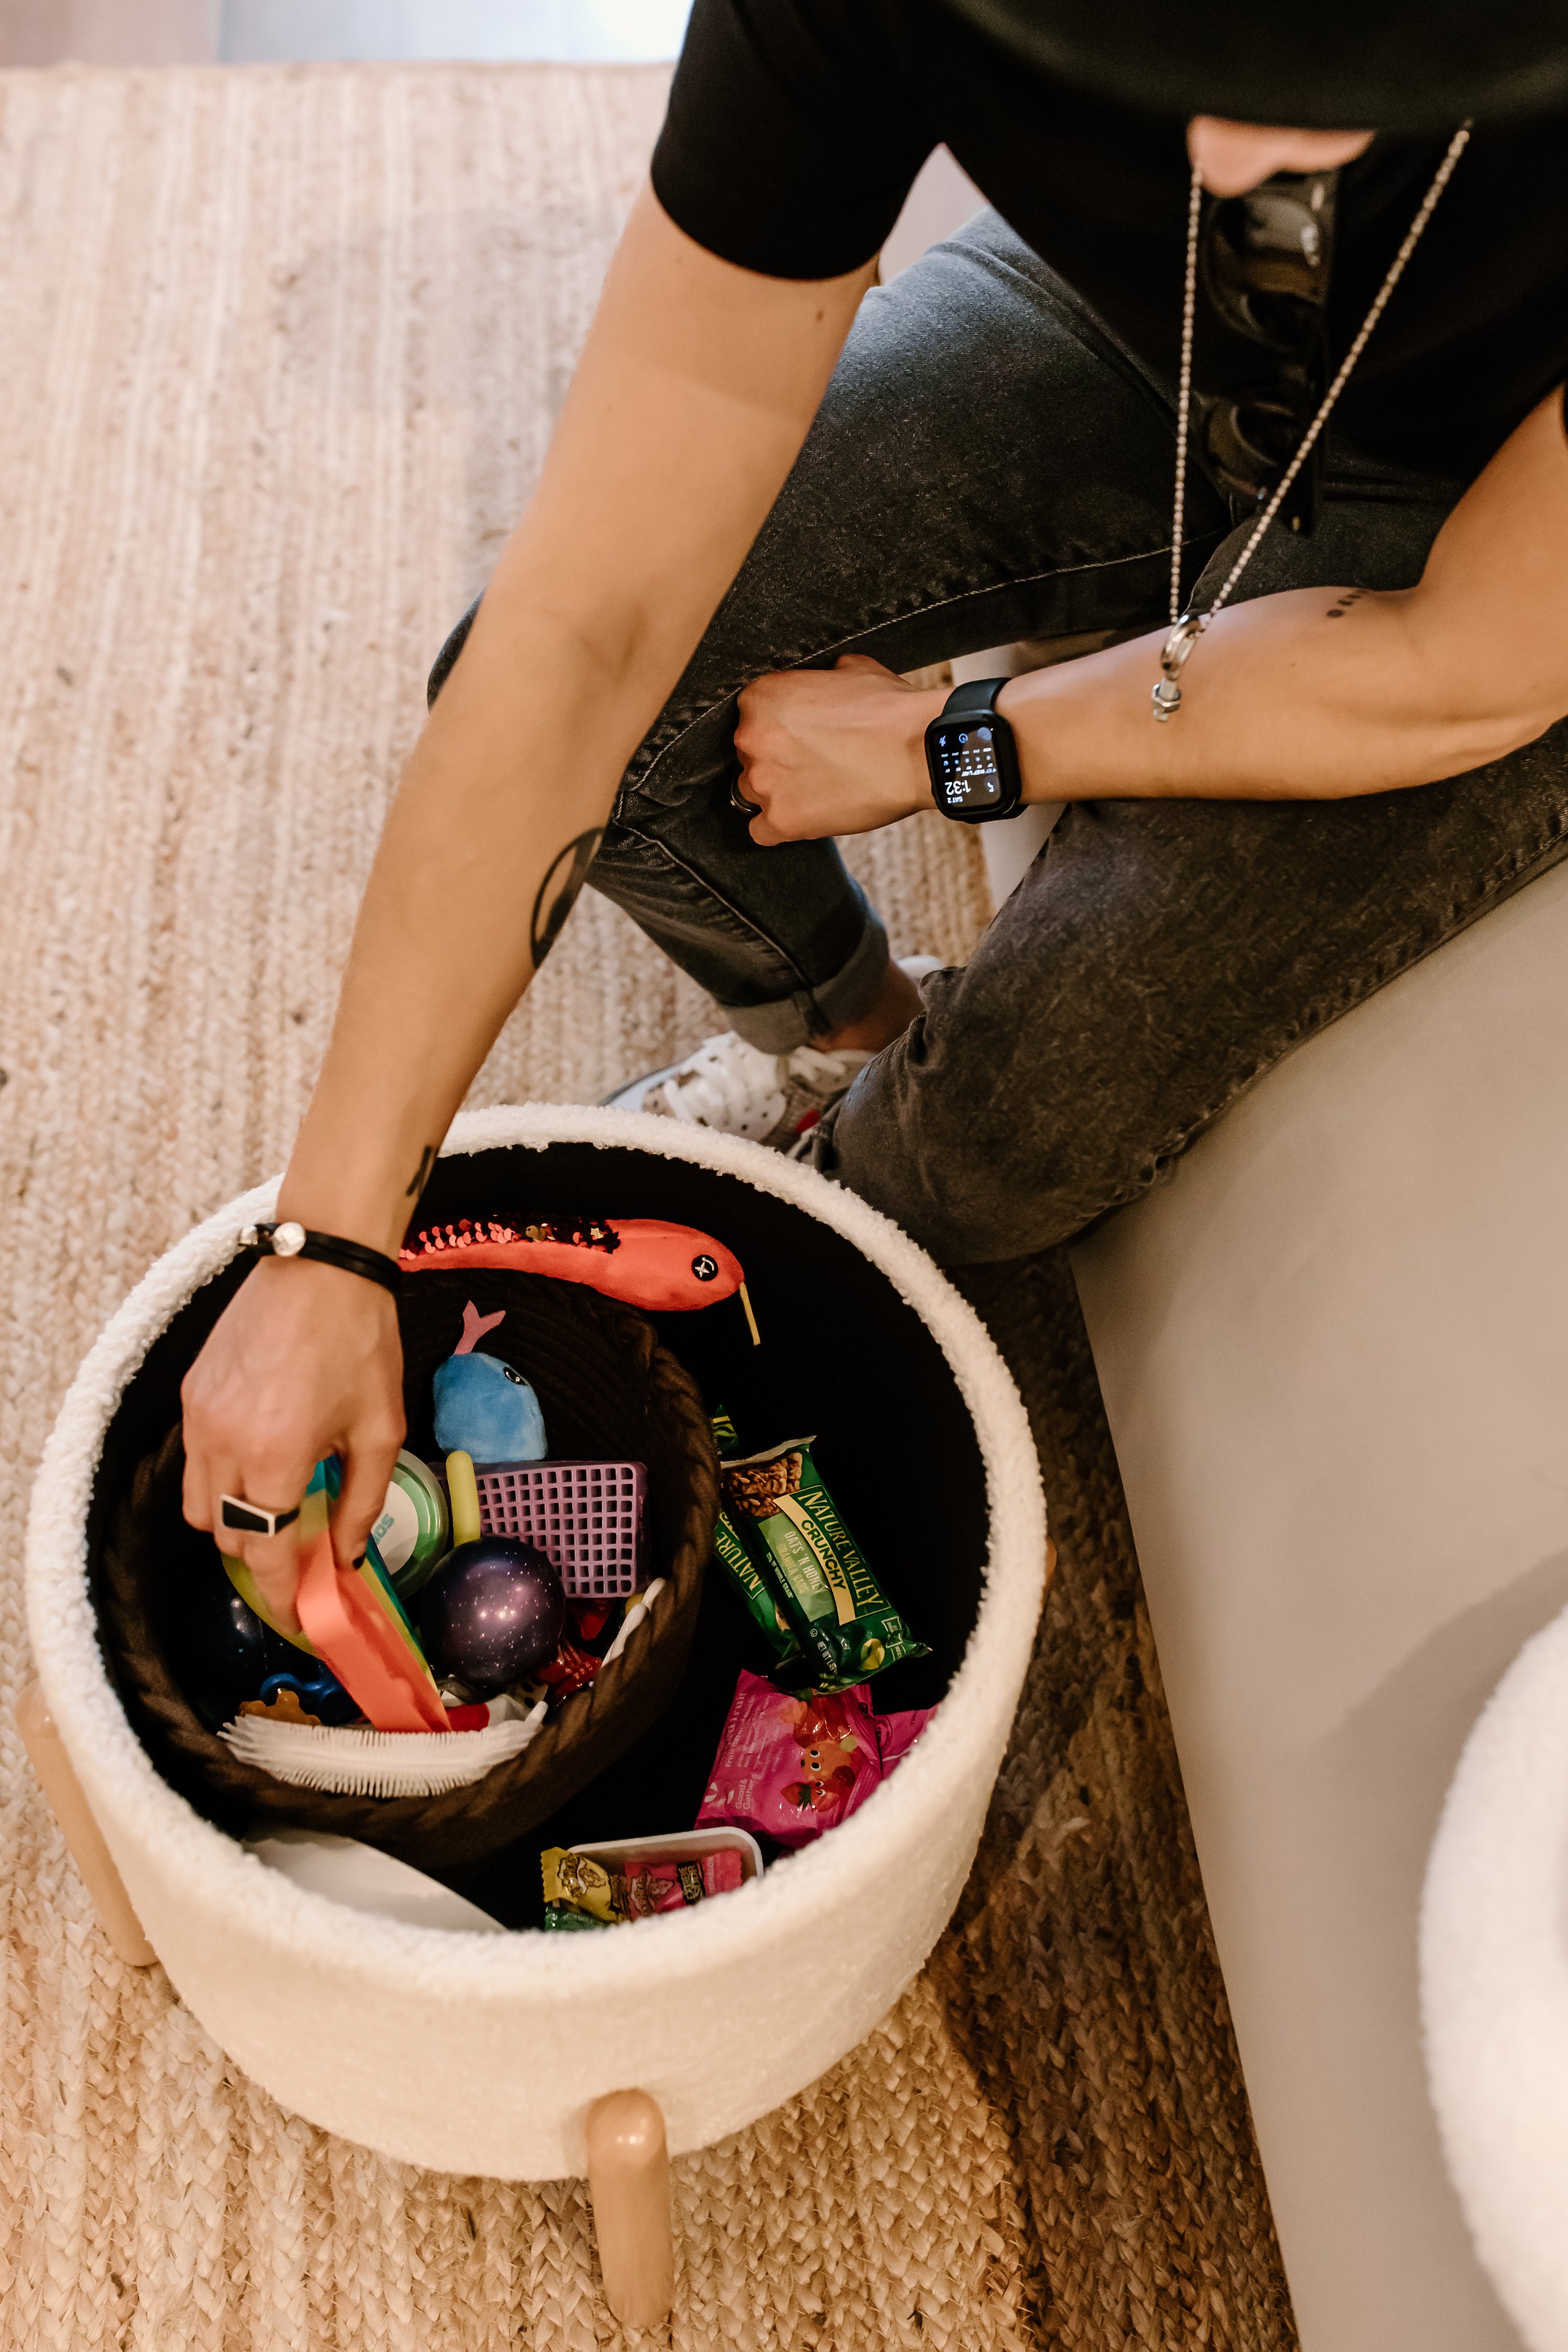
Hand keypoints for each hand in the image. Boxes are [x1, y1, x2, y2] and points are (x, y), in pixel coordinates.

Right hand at [180, 1258, 405, 1634]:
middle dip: (263, 1556)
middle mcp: (222, 1441)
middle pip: (226, 1536)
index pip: (262, 1553)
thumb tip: (345, 1558)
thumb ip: (361, 1502)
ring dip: (237, 1519)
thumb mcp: (380, 1428)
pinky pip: (195, 1459)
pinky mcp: (191, 1393)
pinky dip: (223, 1475)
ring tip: (281, 1503)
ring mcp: (198, 1417)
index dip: (282, 1595)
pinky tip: (264, 1456)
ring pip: (200, 1505)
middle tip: (303, 1555)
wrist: (322, 1265)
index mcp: (273, 1455)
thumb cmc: (361, 1341)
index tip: (302, 1617)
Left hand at [734, 655, 942, 842]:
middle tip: (815, 761)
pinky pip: (761, 831)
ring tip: (817, 788)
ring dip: (779, 791)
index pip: (752, 716)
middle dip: (777, 759)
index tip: (800, 735)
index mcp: (763, 697)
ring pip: (753, 792)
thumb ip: (822, 677)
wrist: (918, 753)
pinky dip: (780, 826)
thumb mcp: (853, 670)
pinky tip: (806, 815)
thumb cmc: (890, 713)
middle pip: (750, 755)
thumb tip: (826, 680)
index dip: (779, 727)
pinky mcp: (780, 821)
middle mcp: (753, 738)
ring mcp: (764, 783)